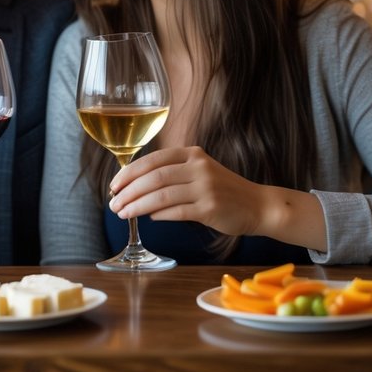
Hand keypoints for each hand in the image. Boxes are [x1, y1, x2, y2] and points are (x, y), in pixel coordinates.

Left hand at [107, 146, 327, 250]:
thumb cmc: (222, 190)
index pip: (152, 160)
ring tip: (123, 214)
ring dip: (137, 206)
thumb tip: (136, 188)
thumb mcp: (199, 171)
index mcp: (192, 153)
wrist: (257, 205)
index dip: (129, 173)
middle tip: (113, 204)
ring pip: (161, 195)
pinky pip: (176, 212)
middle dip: (128, 191)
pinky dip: (159, 215)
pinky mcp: (210, 208)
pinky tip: (148, 218)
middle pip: (153, 177)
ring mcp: (205, 187)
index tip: (114, 186)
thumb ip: (172, 174)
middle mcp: (198, 167)